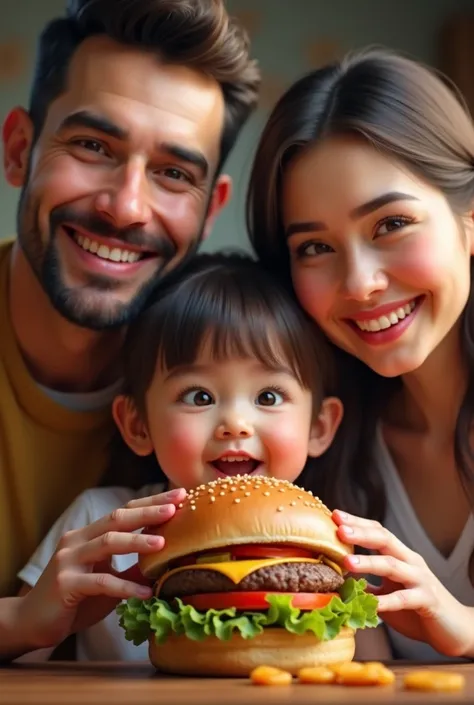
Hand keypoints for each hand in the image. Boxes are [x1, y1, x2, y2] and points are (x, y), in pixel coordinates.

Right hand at [19, 487, 185, 650]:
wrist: (32, 623)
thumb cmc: (74, 600)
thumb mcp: (108, 581)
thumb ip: (131, 570)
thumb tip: (167, 562)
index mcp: (88, 534)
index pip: (124, 512)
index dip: (151, 503)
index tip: (179, 496)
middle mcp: (77, 540)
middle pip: (117, 518)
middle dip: (148, 512)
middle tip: (175, 507)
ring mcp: (69, 560)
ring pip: (107, 542)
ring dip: (137, 542)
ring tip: (163, 544)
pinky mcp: (65, 584)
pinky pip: (100, 582)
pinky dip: (125, 587)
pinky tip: (145, 593)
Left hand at [332, 509, 472, 657]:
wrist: (455, 629)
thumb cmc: (417, 610)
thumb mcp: (388, 594)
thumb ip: (368, 587)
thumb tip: (337, 584)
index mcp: (400, 556)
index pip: (378, 532)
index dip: (357, 523)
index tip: (335, 515)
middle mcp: (410, 562)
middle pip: (385, 539)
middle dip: (361, 533)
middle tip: (339, 529)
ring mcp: (420, 580)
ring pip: (392, 565)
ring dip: (369, 562)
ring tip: (347, 562)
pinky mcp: (428, 600)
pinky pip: (405, 599)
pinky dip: (387, 601)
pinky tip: (372, 604)